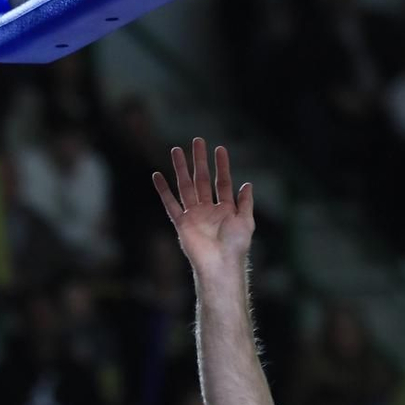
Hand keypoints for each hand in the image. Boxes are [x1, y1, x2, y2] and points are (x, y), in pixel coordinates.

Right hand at [153, 138, 254, 281]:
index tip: (219, 148)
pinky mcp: (181, 223)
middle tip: (197, 140)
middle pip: (202, 179)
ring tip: (176, 150)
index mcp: (224, 209)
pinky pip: (170, 204)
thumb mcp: (246, 221)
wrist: (220, 264)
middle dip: (199, 160)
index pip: (222, 182)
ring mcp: (194, 215)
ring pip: (185, 186)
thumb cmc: (236, 246)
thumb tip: (247, 184)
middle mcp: (208, 209)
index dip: (222, 165)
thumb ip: (245, 202)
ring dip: (181, 168)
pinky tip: (157, 175)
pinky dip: (163, 190)